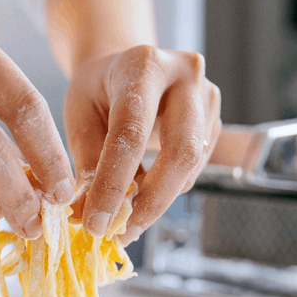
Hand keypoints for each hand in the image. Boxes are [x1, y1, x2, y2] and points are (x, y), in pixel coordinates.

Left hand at [64, 45, 220, 243]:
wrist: (128, 64)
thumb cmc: (99, 89)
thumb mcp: (80, 113)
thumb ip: (88, 161)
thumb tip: (90, 214)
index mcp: (144, 65)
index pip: (132, 132)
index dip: (114, 183)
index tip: (97, 222)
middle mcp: (186, 76)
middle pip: (181, 151)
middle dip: (151, 201)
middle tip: (122, 232)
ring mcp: (208, 99)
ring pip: (190, 166)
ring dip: (157, 201)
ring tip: (124, 220)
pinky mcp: (216, 122)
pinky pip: (194, 169)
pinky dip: (166, 191)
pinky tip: (142, 198)